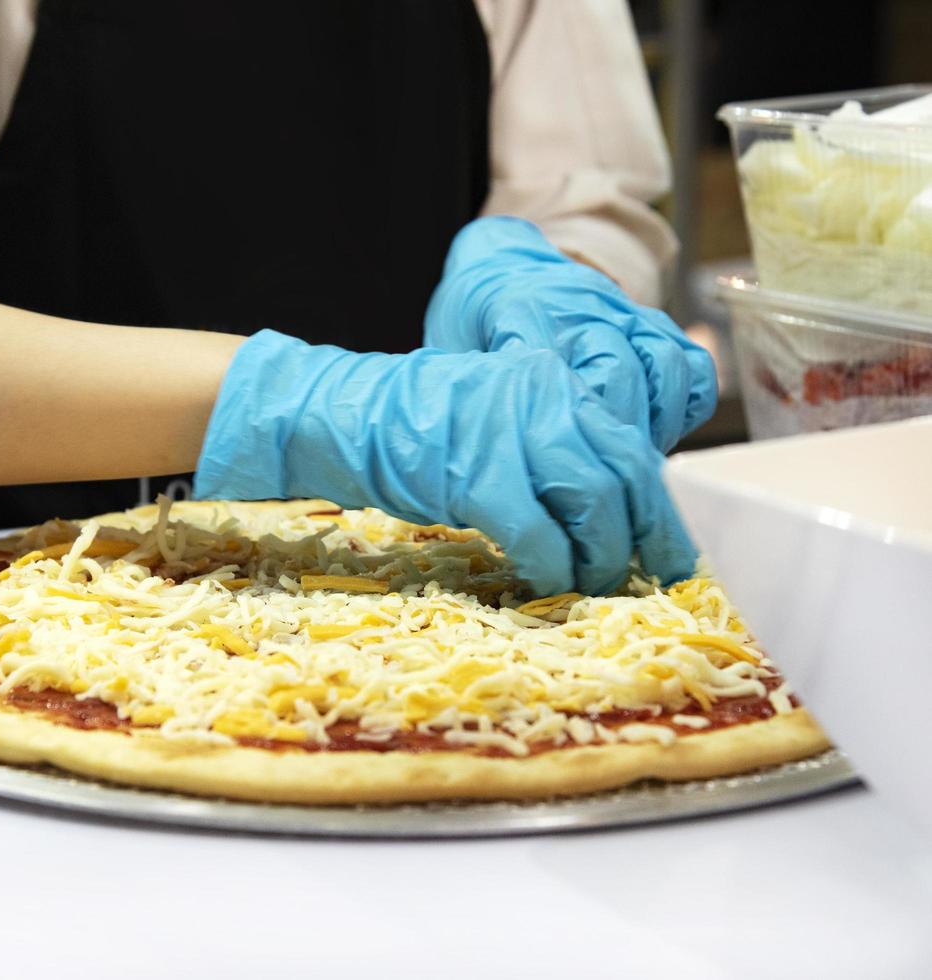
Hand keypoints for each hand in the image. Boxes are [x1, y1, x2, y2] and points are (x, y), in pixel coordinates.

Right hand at [194, 330, 696, 594]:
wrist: (346, 416)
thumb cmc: (418, 428)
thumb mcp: (500, 418)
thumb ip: (553, 446)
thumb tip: (605, 510)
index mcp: (553, 382)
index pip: (631, 448)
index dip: (661, 511)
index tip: (673, 554)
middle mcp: (543, 397)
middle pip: (627, 478)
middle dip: (647, 540)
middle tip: (651, 581)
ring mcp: (511, 434)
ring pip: (595, 507)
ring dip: (603, 559)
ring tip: (595, 586)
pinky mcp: (478, 476)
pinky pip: (540, 535)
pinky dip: (554, 568)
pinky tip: (549, 583)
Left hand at [423, 216, 717, 451]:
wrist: (502, 266)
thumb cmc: (472, 324)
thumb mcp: (450, 353)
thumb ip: (474, 396)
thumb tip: (494, 467)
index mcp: (523, 310)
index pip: (558, 371)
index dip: (565, 429)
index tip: (560, 478)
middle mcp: (582, 306)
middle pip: (618, 375)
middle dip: (613, 438)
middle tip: (600, 487)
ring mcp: (625, 312)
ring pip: (664, 368)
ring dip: (653, 428)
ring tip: (629, 469)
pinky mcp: (655, 323)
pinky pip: (690, 366)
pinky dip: (682, 409)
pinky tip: (655, 439)